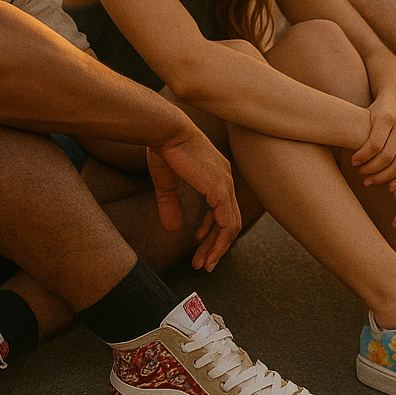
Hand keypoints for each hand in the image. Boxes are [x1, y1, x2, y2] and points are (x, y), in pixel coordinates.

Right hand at [146, 130, 240, 271]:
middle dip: (216, 244)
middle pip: (229, 220)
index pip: (223, 208)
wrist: (165, 130)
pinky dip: (220, 241)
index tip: (198, 242)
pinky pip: (227, 222)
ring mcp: (225, 184)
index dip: (212, 229)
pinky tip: (208, 252)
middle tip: (203, 263)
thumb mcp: (166, 183)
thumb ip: (170, 204)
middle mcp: (226, 179)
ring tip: (205, 265)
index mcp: (216, 174)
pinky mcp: (220, 189)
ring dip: (218, 248)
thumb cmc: (164, 148)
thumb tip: (172, 228)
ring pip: (231, 225)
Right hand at [350, 93, 395, 227]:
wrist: (392, 95)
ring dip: (372, 169)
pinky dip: (363, 155)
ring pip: (387, 157)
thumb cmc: (393, 128)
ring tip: (361, 173)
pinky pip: (374, 143)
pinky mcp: (387, 118)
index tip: (393, 200)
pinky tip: (355, 160)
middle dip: (383, 180)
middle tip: (368, 184)